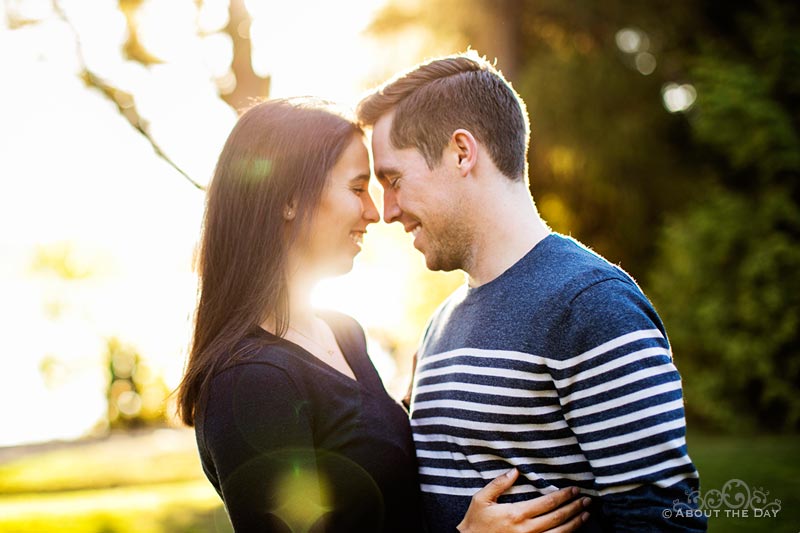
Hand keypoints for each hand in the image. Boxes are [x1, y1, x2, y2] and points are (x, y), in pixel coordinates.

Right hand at [457, 469, 590, 532]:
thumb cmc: (475, 522)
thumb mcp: (481, 499)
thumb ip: (498, 484)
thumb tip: (515, 471)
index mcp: (515, 514)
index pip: (546, 503)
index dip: (562, 496)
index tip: (573, 490)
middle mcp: (525, 530)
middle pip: (557, 518)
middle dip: (574, 507)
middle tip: (586, 500)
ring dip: (575, 523)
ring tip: (586, 514)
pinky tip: (573, 531)